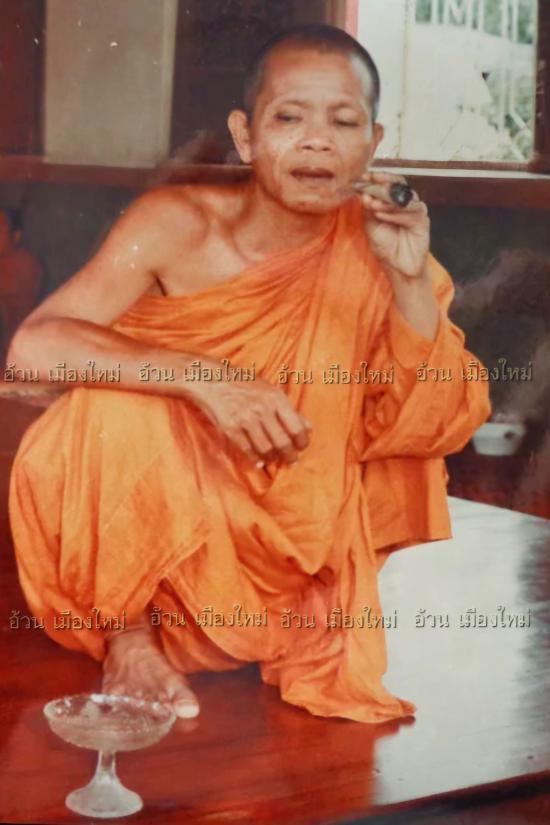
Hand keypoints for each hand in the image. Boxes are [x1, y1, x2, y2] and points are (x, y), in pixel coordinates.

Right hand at [190, 373, 311, 467]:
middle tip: (291, 461)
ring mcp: (245, 419)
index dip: (302, 442)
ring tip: (274, 460)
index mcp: (276, 398)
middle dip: (290, 456)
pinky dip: (255, 459)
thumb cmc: (244, 385)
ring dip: (272, 459)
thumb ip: (289, 410)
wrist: (211, 380)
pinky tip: (259, 461)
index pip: (297, 428)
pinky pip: (247, 450)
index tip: (301, 447)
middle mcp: (263, 409)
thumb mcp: (270, 391)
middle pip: (283, 442)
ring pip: (266, 449)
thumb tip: (308, 427)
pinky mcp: (230, 428)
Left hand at [358, 171, 429, 277]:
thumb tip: (363, 193)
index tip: (363, 176)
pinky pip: (410, 211)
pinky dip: (394, 213)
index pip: (386, 183)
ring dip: (386, 200)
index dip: (376, 178)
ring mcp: (414, 210)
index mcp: (392, 201)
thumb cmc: (385, 245)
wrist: (398, 266)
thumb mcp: (371, 225)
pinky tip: (382, 216)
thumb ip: (368, 209)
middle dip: (384, 182)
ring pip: (403, 197)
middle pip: (398, 184)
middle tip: (371, 182)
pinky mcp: (422, 220)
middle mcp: (405, 203)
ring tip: (373, 205)